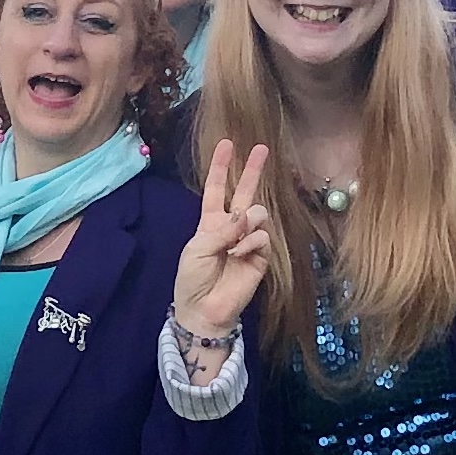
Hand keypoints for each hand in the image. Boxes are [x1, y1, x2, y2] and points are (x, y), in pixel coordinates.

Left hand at [173, 142, 272, 342]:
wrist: (204, 310)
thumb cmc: (192, 279)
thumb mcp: (197, 248)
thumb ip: (221, 229)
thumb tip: (245, 215)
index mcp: (211, 223)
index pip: (217, 190)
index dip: (222, 168)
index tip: (227, 145)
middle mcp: (231, 227)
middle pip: (244, 192)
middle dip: (253, 170)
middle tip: (262, 148)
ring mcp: (248, 241)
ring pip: (256, 214)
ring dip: (246, 222)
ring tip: (235, 241)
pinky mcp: (261, 257)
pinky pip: (262, 237)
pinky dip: (250, 241)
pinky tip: (239, 253)